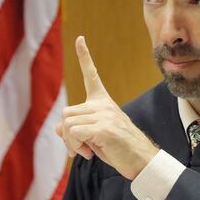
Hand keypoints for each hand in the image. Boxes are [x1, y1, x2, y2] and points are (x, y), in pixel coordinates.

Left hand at [56, 36, 158, 179]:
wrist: (141, 160)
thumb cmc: (119, 149)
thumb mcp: (94, 137)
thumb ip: (77, 129)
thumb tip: (58, 128)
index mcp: (103, 102)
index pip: (92, 75)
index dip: (84, 56)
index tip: (79, 38)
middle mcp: (103, 105)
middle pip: (66, 113)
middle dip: (67, 134)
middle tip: (79, 148)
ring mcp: (104, 115)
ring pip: (67, 124)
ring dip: (70, 142)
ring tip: (85, 151)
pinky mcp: (103, 128)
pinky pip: (74, 133)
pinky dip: (75, 146)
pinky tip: (89, 154)